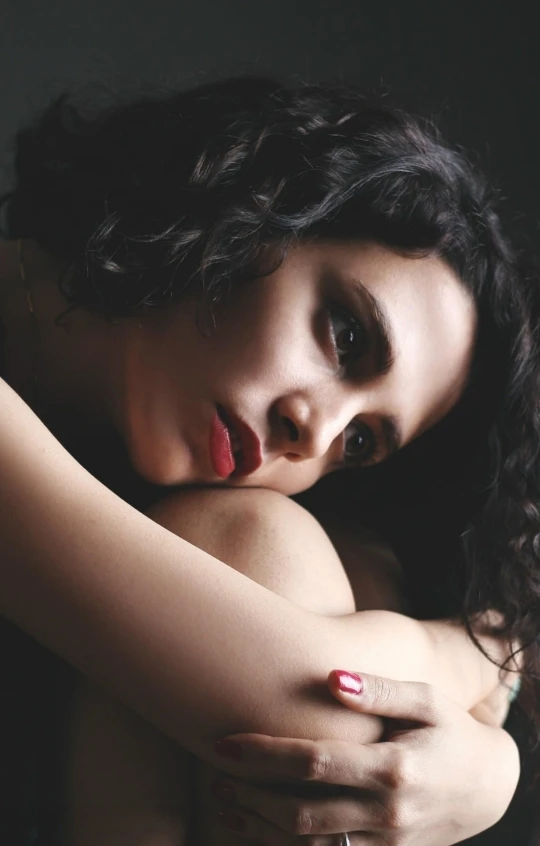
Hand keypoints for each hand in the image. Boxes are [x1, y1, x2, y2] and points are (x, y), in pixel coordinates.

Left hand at [213, 671, 519, 844]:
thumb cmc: (452, 732)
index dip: (265, 754)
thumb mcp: (427, 701)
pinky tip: (258, 828)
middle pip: (302, 811)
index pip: (315, 762)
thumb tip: (331, 679)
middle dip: (251, 794)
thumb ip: (380, 691)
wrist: (489, 787)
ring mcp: (386, 843)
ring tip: (224, 800)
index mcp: (394, 768)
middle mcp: (387, 813)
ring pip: (309, 845)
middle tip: (216, 772)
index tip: (225, 743)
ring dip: (260, 826)